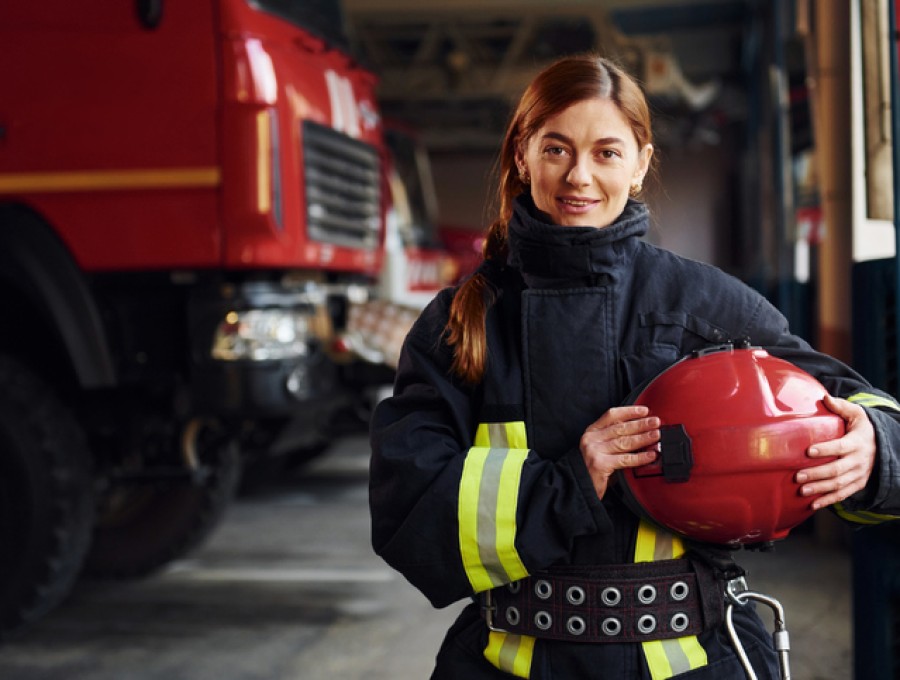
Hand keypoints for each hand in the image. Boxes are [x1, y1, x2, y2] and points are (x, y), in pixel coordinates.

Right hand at [580, 405, 659, 499]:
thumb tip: (640, 434)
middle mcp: (592, 438)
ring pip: (624, 442)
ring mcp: (594, 451)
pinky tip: (650, 455)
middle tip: (656, 422)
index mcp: (592, 432)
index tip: (644, 411)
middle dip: (640, 424)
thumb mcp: (600, 449)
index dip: (629, 411)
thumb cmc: (591, 469)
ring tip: (656, 435)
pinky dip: (640, 457)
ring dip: (643, 438)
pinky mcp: (600, 464)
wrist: (575, 486)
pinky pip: (625, 459)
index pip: (611, 415)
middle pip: (620, 427)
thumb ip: (614, 441)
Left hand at [796, 394, 876, 509]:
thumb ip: (841, 406)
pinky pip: (843, 495)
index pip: (840, 447)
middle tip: (797, 475)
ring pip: (839, 485)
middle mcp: (859, 461)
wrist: (882, 446)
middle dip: (817, 474)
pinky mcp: (857, 484)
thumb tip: (825, 397)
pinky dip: (828, 501)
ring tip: (802, 491)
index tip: (809, 451)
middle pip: (837, 470)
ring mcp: (859, 475)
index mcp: (857, 443)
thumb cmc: (863, 428)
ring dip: (820, 489)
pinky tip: (813, 505)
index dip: (825, 449)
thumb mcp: (857, 414)